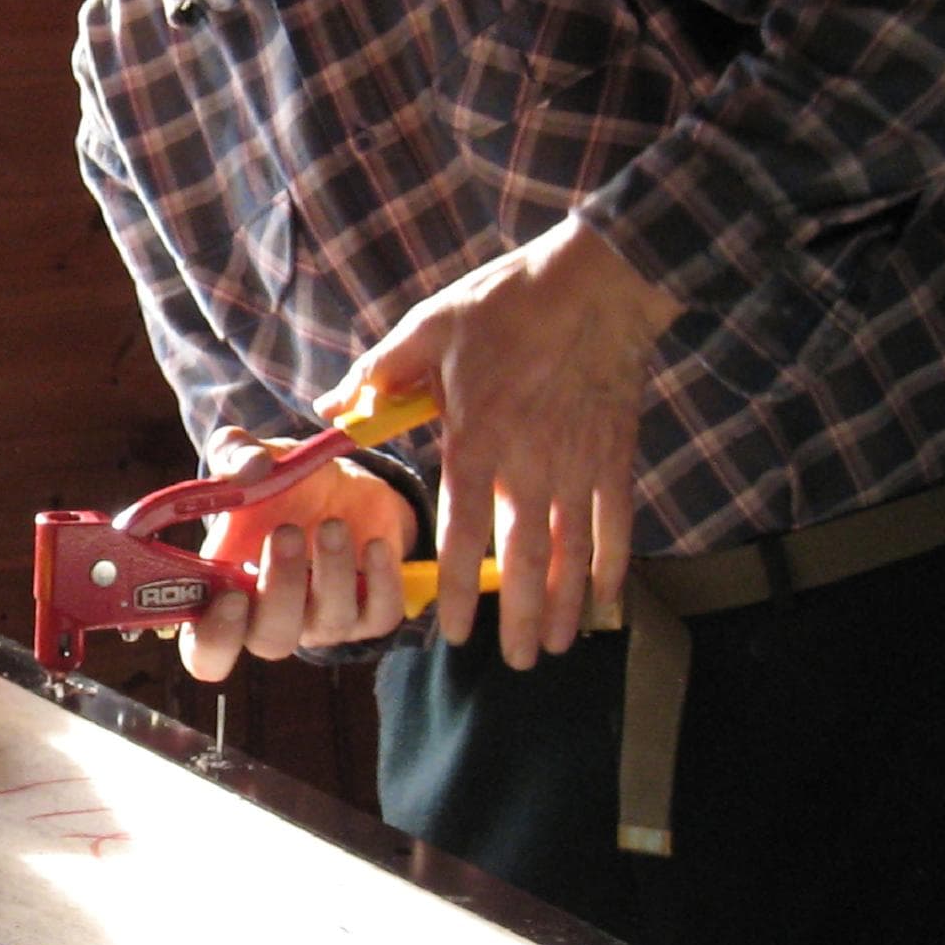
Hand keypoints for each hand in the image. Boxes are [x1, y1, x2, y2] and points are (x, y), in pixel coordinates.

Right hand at [178, 435, 419, 684]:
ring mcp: (322, 621)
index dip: (214, 640)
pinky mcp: (370, 613)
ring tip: (333, 524)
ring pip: (327, 625)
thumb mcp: (250, 459)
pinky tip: (376, 545)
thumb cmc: (279, 484)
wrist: (341, 488)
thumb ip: (233, 453)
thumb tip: (249, 466)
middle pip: (270, 641)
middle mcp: (272, 619)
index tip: (228, 594)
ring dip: (331, 574)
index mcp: (225, 596)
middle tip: (285, 533)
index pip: (206, 653)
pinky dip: (381, 583)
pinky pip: (379, 618)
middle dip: (280, 589)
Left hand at [329, 214, 676, 666]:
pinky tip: (606, 601)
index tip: (449, 632)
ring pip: (573, 553)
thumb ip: (377, 377)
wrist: (596, 281)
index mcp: (477, 440)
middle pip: (526, 561)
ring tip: (556, 647)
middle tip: (517, 663)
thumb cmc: (505, 303)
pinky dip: (612, 567)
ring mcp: (578, 464)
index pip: (461, 533)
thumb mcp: (426, 329)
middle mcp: (530, 466)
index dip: (456, 589)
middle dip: (522, 619)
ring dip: (567, 605)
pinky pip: (616, 524)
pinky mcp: (614, 455)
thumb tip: (327, 410)